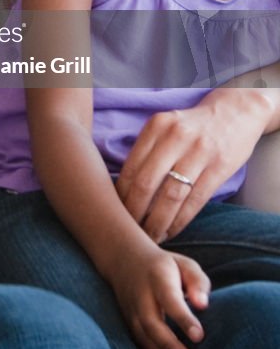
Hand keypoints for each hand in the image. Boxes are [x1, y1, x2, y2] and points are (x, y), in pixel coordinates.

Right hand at [106, 245, 208, 348]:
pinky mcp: (128, 320)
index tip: (199, 336)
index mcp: (157, 276)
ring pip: (142, 335)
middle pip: (151, 321)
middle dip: (169, 344)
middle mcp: (140, 294)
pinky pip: (139, 340)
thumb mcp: (184, 264)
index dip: (183, 318)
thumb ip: (197, 282)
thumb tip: (203, 305)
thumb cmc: (164, 265)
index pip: (169, 298)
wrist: (123, 258)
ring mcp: (131, 308)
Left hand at [116, 91, 269, 240]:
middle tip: (129, 230)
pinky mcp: (220, 167)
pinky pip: (195, 201)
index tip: (115, 213)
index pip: (131, 168)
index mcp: (156, 126)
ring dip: (157, 222)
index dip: (121, 196)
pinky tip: (171, 231)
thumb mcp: (165, 127)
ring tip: (149, 236)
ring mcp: (199, 152)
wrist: (234, 112)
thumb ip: (146, 150)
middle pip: (146, 183)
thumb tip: (121, 187)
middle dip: (134, 212)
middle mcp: (175, 136)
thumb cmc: (191, 126)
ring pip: (171, 196)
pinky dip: (180, 220)